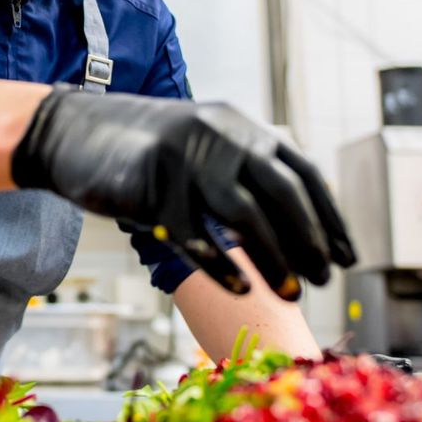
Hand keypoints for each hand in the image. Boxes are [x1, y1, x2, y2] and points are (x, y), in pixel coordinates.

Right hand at [11, 89, 355, 297]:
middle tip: (325, 279)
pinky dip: (221, 263)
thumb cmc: (145, 154)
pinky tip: (239, 288)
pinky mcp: (152, 183)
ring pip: (243, 214)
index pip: (302, 172)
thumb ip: (242, 177)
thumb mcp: (202, 151)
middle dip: (309, 240)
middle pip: (282, 192)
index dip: (329, 216)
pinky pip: (195, 232)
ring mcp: (186, 157)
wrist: (73, 132)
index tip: (348, 256)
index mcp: (241, 127)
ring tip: (292, 294)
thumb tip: (294, 230)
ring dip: (274, 259)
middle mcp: (221, 135)